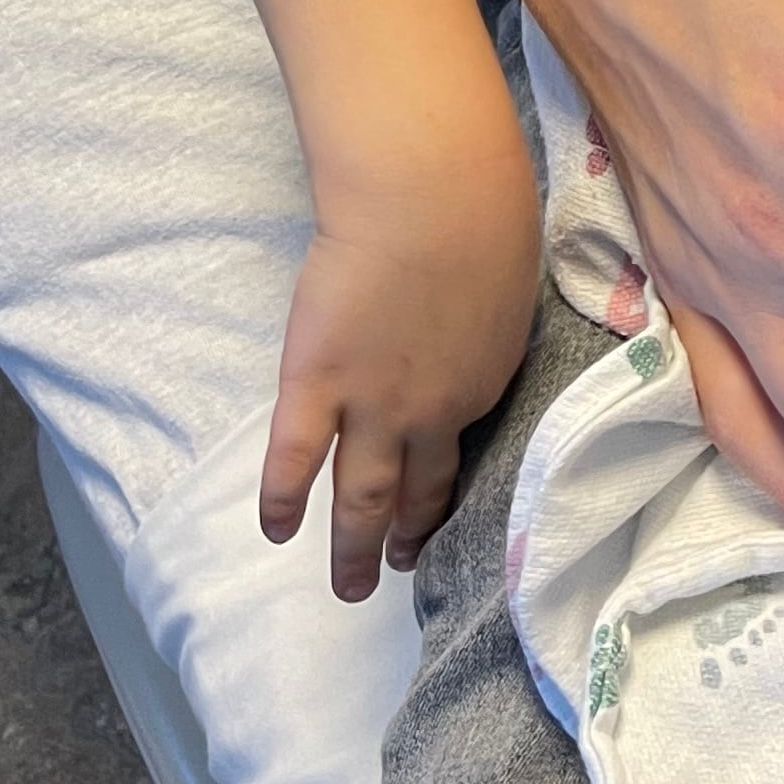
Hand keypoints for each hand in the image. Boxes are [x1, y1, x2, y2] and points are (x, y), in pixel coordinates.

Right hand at [261, 135, 541, 600]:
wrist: (431, 197)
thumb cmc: (482, 215)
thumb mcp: (506, 289)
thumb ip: (485, 332)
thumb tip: (470, 342)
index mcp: (483, 385)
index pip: (461, 455)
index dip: (445, 489)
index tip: (434, 512)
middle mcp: (431, 415)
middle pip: (415, 494)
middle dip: (405, 541)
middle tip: (395, 576)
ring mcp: (371, 405)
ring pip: (360, 496)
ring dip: (354, 547)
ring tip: (349, 586)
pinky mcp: (315, 383)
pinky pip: (293, 459)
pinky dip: (282, 500)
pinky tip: (277, 530)